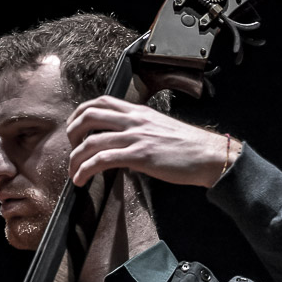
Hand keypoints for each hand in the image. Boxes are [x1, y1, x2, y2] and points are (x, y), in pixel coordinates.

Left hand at [65, 97, 239, 187]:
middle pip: (88, 115)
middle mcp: (135, 120)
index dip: (80, 113)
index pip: (101, 102)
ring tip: (73, 171)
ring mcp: (136, 137)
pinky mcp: (140, 156)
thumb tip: (124, 141)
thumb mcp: (161, 128)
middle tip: (71, 148)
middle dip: (71, 132)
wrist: (210, 155)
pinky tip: (81, 179)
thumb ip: (141, 129)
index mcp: (140, 112)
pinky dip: (85, 170)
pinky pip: (102, 160)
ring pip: (91, 141)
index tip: (76, 129)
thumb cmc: (190, 146)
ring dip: (75, 158)